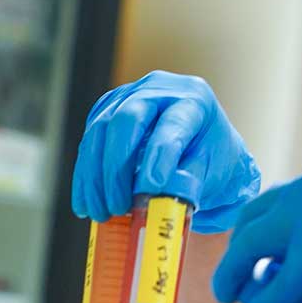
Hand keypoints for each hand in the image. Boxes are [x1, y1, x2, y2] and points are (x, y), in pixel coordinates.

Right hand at [71, 71, 260, 232]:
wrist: (205, 156)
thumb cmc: (215, 165)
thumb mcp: (214, 175)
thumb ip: (188, 183)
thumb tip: (153, 199)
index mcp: (196, 100)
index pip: (173, 124)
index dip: (160, 155)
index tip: (151, 187)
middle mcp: (160, 89)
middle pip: (127, 119)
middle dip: (118, 167)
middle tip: (118, 206)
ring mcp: (129, 97)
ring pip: (100, 131)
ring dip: (96, 176)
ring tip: (101, 213)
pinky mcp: (107, 112)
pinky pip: (89, 142)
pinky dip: (86, 176)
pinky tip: (87, 204)